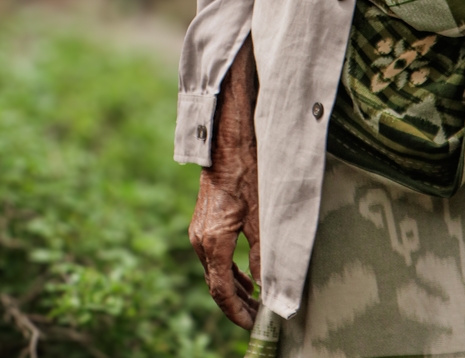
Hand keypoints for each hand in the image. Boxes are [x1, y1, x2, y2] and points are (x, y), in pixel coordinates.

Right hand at [188, 37, 260, 330]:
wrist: (227, 140)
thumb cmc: (248, 171)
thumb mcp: (262, 213)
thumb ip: (263, 252)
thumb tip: (266, 285)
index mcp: (212, 242)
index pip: (221, 291)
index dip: (238, 313)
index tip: (253, 325)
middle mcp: (200, 240)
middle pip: (215, 284)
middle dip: (236, 305)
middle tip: (257, 319)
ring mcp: (198, 230)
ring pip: (213, 271)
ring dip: (233, 288)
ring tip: (254, 302)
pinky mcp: (203, 221)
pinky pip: (213, 256)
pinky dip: (228, 270)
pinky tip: (243, 275)